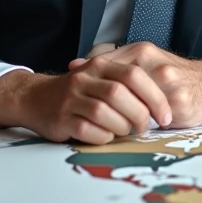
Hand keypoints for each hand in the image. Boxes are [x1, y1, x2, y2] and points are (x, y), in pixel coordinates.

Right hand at [0, 62, 171, 145]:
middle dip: (140, 114)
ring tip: (127, 131)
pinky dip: (103, 137)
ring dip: (122, 126)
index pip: (134, 75)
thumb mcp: (101, 77)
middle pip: (119, 93)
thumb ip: (127, 83)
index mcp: (100, 65)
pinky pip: (88, 130)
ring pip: (104, 112)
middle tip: (146, 127)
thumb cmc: (79, 92)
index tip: (166, 115)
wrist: (35, 98)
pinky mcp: (61, 119)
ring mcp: (71, 98)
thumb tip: (164, 101)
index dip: (154, 96)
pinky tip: (107, 136)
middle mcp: (85, 78)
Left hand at [69, 43, 201, 128]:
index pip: (105, 66)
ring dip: (124, 116)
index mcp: (141, 51)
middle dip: (106, 106)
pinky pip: (152, 116)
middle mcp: (153, 62)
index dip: (91, 84)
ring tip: (120, 125)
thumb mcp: (142, 63)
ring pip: (134, 103)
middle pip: (117, 86)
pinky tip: (139, 128)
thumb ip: (112, 64)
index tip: (84, 98)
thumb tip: (75, 65)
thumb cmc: (170, 77)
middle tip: (99, 116)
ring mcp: (167, 80)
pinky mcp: (178, 99)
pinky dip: (142, 124)